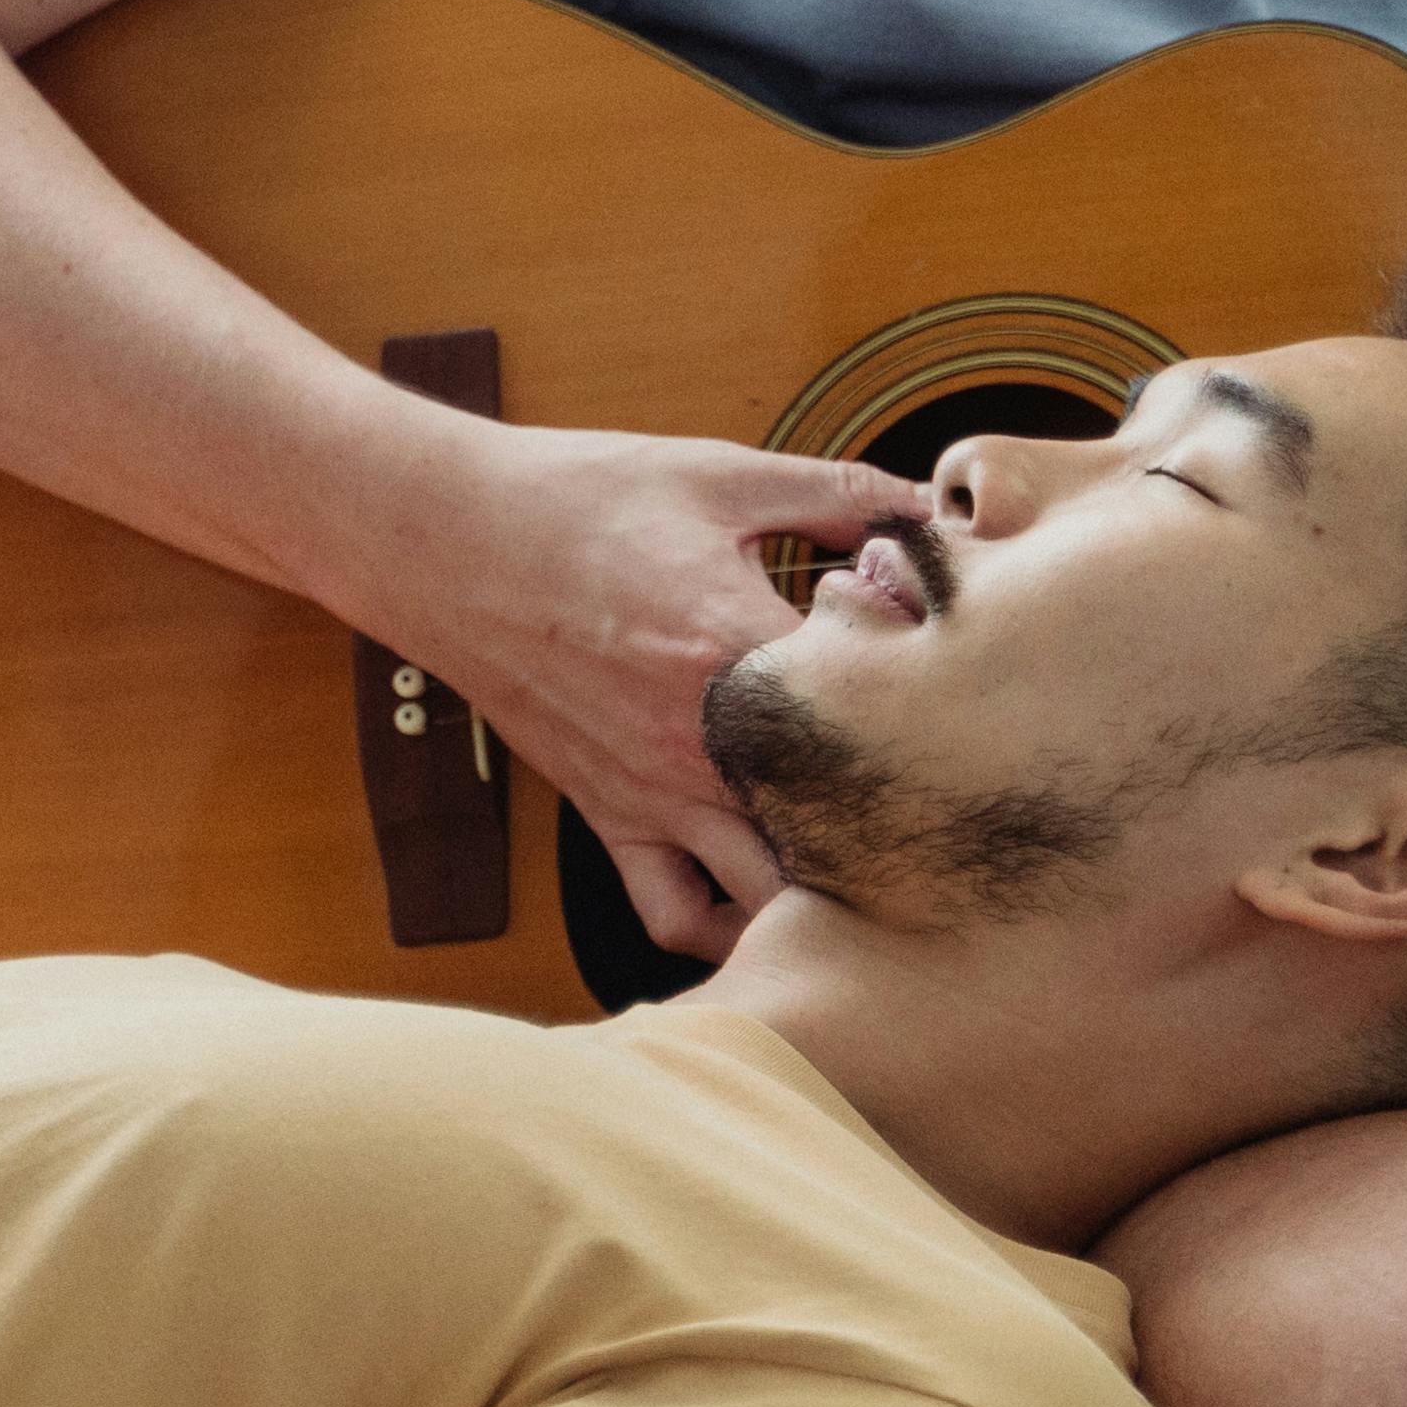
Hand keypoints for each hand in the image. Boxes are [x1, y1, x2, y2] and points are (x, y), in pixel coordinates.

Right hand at [337, 415, 928, 958]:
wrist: (448, 538)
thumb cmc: (579, 499)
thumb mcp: (719, 475)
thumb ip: (836, 491)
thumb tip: (926, 503)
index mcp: (741, 651)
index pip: (876, 717)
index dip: (933, 709)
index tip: (958, 688)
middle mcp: (704, 743)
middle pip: (835, 836)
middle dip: (897, 832)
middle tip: (938, 809)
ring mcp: (655, 791)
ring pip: (767, 896)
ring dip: (823, 893)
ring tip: (869, 868)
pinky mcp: (610, 815)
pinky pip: (671, 913)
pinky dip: (721, 930)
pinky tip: (762, 901)